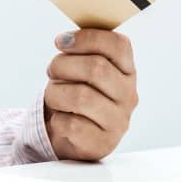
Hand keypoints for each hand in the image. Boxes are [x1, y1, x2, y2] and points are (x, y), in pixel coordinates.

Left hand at [44, 29, 138, 160]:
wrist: (73, 137)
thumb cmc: (77, 94)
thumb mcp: (84, 71)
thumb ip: (83, 52)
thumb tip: (65, 40)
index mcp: (127, 71)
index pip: (119, 45)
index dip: (87, 38)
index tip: (60, 41)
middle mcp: (129, 95)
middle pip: (97, 68)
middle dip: (63, 65)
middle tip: (51, 70)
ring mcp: (119, 121)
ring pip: (81, 97)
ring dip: (55, 92)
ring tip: (52, 95)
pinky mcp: (102, 143)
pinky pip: (71, 124)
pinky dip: (57, 119)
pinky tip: (60, 118)